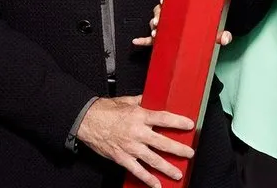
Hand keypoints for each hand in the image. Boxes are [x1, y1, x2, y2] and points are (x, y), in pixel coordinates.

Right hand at [75, 95, 195, 187]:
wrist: (86, 120)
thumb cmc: (104, 110)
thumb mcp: (125, 101)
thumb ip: (141, 101)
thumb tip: (151, 98)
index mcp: (139, 116)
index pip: (164, 119)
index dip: (178, 122)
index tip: (189, 125)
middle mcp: (137, 133)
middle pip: (163, 143)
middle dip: (178, 149)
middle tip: (189, 153)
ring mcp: (130, 147)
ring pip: (153, 159)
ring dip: (167, 168)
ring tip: (177, 173)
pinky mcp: (122, 158)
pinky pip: (137, 171)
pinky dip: (147, 179)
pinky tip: (156, 184)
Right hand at [132, 0, 231, 46]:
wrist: (200, 32)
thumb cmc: (205, 27)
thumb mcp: (214, 31)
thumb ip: (221, 35)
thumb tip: (227, 38)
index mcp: (182, 10)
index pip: (171, 3)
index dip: (165, 2)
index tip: (163, 2)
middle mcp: (171, 16)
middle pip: (159, 12)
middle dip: (157, 16)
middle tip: (158, 22)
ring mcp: (166, 27)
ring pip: (154, 23)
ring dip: (152, 27)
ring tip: (154, 33)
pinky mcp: (162, 39)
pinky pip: (149, 39)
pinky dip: (142, 40)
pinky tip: (136, 42)